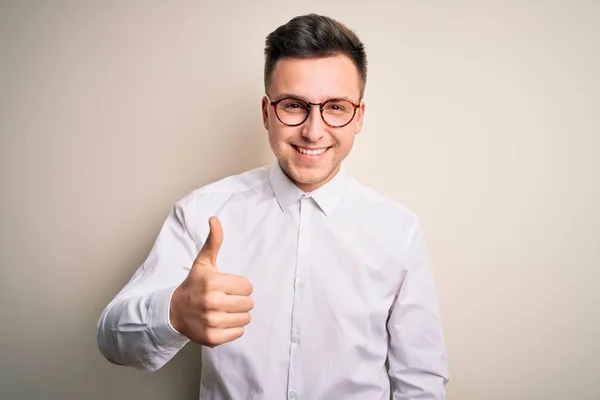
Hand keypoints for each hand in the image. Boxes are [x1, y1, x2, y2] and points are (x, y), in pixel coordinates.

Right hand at [170, 216, 253, 346]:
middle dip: (241, 301)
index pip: (248, 286)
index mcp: (213, 282)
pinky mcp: (212, 338)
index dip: (240, 286)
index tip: (227, 287)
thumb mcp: (203, 262)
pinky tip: (221, 322)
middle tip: (226, 300)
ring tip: (224, 311)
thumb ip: (214, 241)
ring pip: (245, 319)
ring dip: (238, 315)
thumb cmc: (194, 285)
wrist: (174, 311)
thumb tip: (214, 219)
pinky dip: (233, 329)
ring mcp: (211, 322)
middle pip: (248, 303)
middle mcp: (212, 302)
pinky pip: (238, 333)